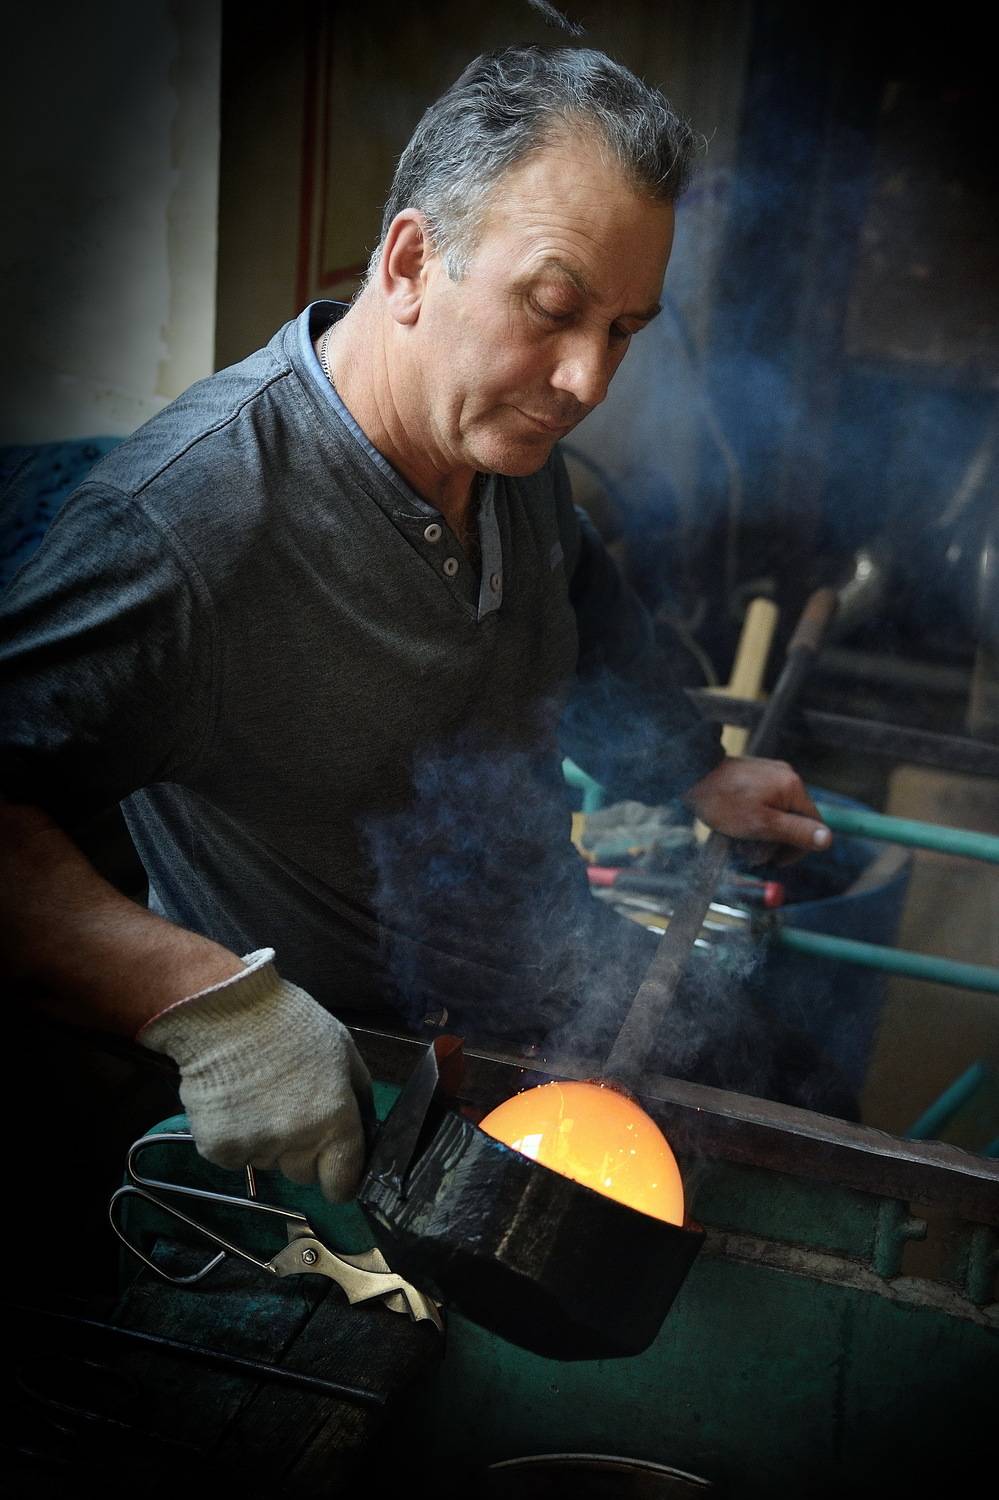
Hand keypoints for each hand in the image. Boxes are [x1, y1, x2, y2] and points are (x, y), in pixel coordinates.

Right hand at [138, 948, 372, 1200]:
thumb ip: (358, 1093)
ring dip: (268, 1140)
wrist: (223, 1011)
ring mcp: (255, 1149)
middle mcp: (296, 1144)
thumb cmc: (288, 1022)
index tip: (335, 1167)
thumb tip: (365, 1126)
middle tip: (291, 1110)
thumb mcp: (342, 1048)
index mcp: (334, 1121)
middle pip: (304, 1174)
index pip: (343, 1183)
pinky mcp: (217, 1149)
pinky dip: (235, 1137)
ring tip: (258, 1095)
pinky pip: (235, 1156)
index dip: (341, 1178)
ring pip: (269, 1162)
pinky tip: (233, 1101)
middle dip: (303, 1152)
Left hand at [684, 756, 831, 865]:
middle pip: (796, 818)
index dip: (799, 848)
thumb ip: (796, 832)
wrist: (691, 775)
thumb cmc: (724, 803)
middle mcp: (786, 776)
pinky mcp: (755, 774)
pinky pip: (765, 801)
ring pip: (779, 811)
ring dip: (766, 831)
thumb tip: (828, 839)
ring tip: (743, 842)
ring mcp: (770, 773)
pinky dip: (757, 817)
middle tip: (755, 855)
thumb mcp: (762, 825)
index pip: (813, 824)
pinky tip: (738, 825)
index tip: (776, 861)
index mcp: (793, 787)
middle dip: (779, 841)